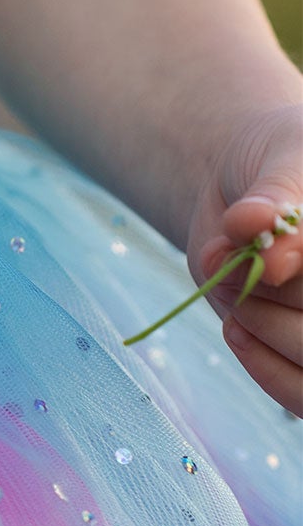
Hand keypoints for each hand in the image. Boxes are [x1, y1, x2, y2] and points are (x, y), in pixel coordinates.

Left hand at [182, 108, 302, 415]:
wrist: (247, 188)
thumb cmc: (277, 160)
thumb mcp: (283, 158)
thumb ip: (276, 195)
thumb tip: (263, 234)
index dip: (301, 262)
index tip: (261, 234)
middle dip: (280, 290)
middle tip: (231, 253)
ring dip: (267, 326)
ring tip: (229, 277)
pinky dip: (264, 367)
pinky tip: (235, 326)